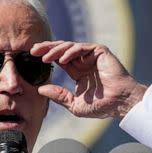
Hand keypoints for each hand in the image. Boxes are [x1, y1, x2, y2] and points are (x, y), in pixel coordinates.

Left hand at [31, 41, 146, 118]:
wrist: (120, 103)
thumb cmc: (102, 105)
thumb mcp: (74, 103)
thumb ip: (58, 96)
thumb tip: (40, 90)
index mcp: (78, 71)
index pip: (58, 59)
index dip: (46, 56)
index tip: (31, 57)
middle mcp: (84, 61)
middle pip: (61, 50)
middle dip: (46, 48)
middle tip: (32, 51)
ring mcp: (92, 56)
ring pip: (69, 47)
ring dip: (55, 50)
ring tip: (44, 57)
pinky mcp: (100, 52)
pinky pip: (82, 48)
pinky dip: (71, 52)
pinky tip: (62, 59)